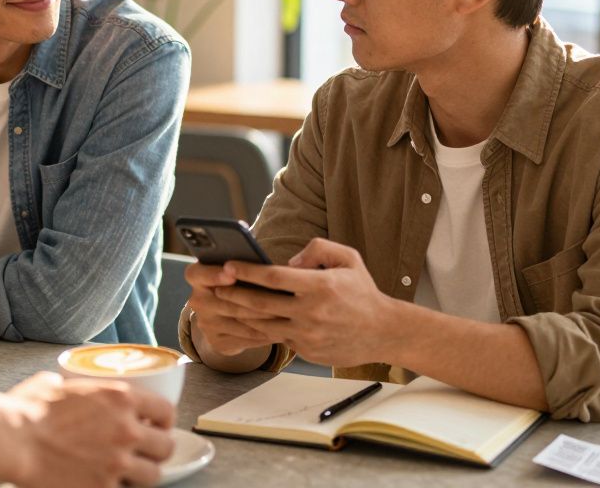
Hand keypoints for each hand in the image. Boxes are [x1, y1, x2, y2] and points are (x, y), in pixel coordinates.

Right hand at [8, 372, 175, 486]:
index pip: (166, 410)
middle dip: (158, 450)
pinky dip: (117, 487)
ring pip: (153, 475)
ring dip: (143, 474)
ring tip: (129, 472)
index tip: (158, 426)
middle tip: (146, 452)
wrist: (13, 442)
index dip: (164, 421)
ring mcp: (116, 462)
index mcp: (120, 397)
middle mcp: (126, 430)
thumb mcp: (57, 383)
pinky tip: (104, 481)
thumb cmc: (28, 411)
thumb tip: (63, 385)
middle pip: (165, 447)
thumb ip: (74, 386)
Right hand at [184, 262, 278, 357]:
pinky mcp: (217, 342)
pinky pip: (246, 339)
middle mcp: (198, 301)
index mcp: (198, 277)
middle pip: (227, 300)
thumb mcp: (236, 272)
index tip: (230, 275)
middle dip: (256, 299)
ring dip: (266, 318)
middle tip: (281, 298)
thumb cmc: (238, 284)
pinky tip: (282, 330)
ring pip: (241, 321)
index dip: (213, 274)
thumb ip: (244, 267)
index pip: (197, 274)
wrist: (226, 318)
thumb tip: (271, 266)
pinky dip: (266, 334)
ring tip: (288, 314)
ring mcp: (206, 324)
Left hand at [214, 238, 400, 367]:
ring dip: (239, 316)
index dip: (247, 272)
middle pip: (261, 305)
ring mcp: (307, 335)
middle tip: (216, 286)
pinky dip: (257, 331)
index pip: (274, 278)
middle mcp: (311, 313)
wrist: (384, 332)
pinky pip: (276, 339)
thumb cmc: (363, 292)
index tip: (229, 265)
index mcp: (320, 287)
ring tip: (222, 305)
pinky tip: (243, 323)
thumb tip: (288, 261)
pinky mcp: (306, 350)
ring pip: (263, 326)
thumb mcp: (348, 258)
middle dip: (234, 294)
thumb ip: (317, 248)